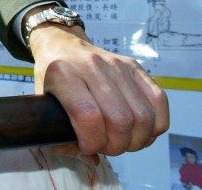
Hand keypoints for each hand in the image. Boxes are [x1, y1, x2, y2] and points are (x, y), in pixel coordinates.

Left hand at [29, 23, 168, 156]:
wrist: (63, 45)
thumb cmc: (52, 78)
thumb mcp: (42, 101)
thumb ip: (57, 132)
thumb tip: (86, 157)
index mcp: (63, 74)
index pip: (88, 116)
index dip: (92, 142)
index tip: (87, 146)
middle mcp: (92, 66)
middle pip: (120, 120)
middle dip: (116, 146)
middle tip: (106, 147)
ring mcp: (117, 65)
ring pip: (143, 115)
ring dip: (136, 140)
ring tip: (121, 141)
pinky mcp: (135, 67)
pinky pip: (159, 101)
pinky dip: (155, 126)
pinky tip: (139, 131)